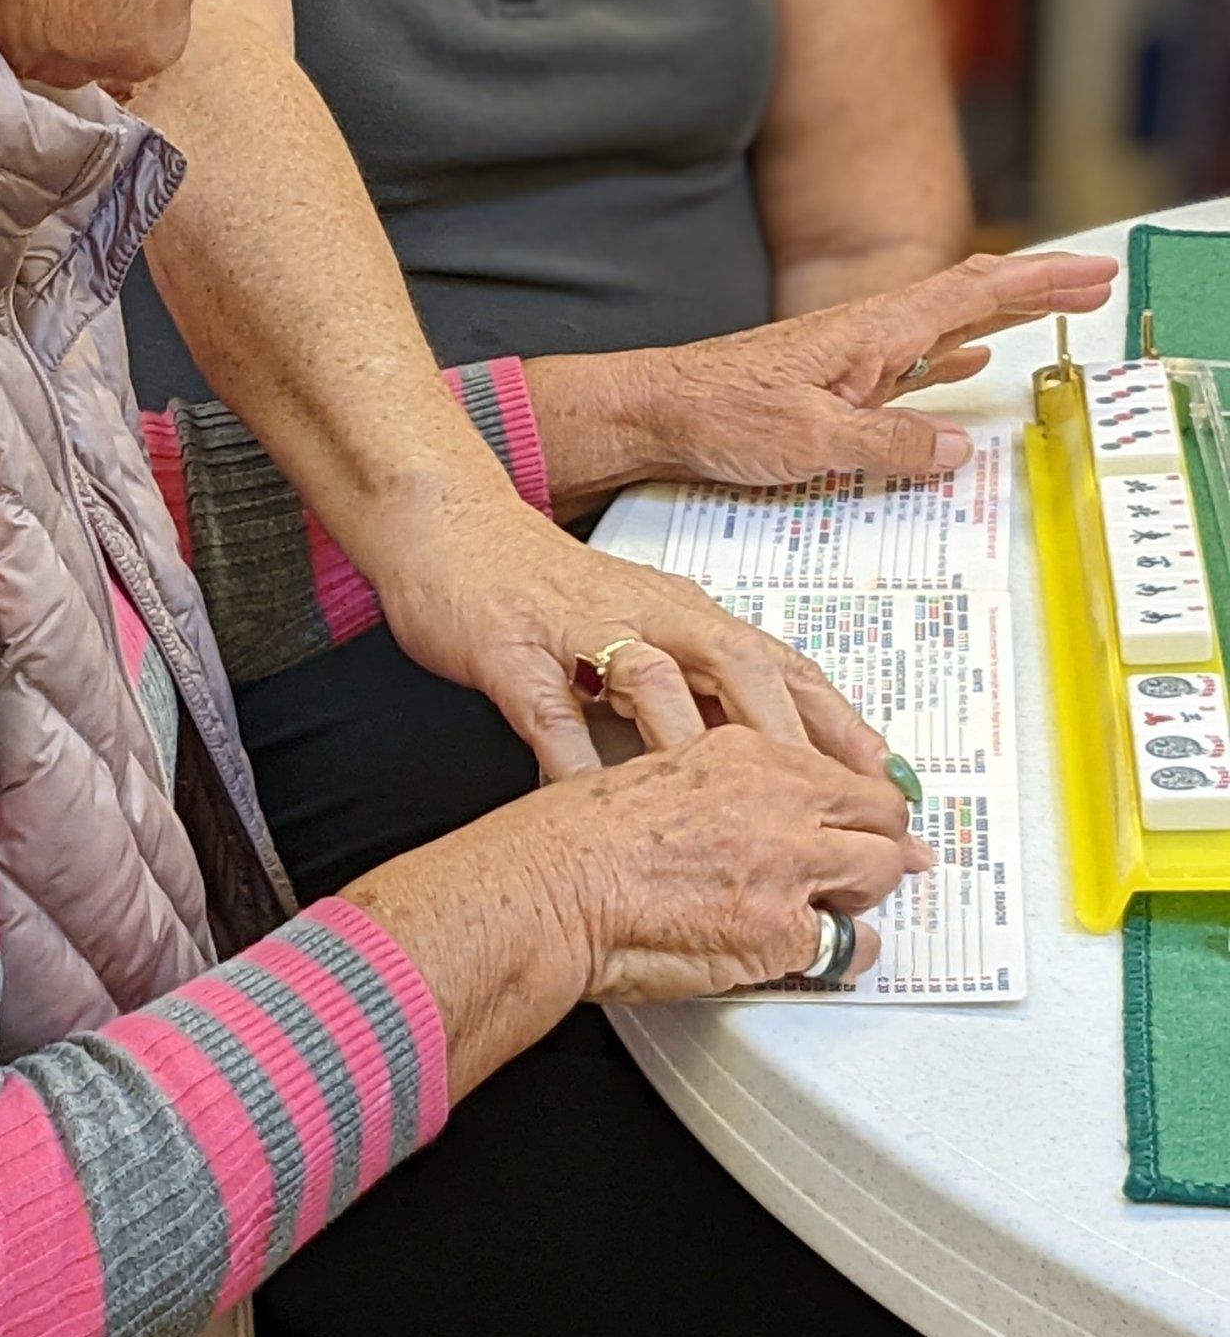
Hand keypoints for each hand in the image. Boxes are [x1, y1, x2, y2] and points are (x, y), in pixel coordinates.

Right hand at [369, 470, 889, 782]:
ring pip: (654, 681)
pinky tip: (590, 806)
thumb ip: (696, 684)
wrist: (447, 524)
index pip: (783, 665)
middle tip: (831, 805)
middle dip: (793, 738)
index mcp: (688, 612)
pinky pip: (549, 711)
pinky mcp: (514, 648)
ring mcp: (581, 629)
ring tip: (731, 812)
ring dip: (697, 743)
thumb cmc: (546, 587)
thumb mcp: (641, 626)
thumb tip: (766, 758)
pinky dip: (572, 760)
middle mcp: (649, 614)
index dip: (840, 722)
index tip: (889, 781)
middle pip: (739, 667)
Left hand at [552, 247, 1115, 500]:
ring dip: (1001, 318)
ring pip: (944, 328)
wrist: (652, 412)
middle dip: (1036, 290)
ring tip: (1050, 313)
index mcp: (872, 332)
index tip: (1094, 271)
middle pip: (970, 299)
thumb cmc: (719, 415)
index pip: (974, 291)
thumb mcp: (811, 437)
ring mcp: (853, 358)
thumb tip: (958, 447)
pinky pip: (911, 365)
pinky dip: (950, 358)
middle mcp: (868, 335)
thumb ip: (889, 440)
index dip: (1040, 281)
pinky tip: (967, 363)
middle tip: (1096, 283)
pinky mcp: (833, 385)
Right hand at [553, 724, 926, 1001]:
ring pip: (880, 871)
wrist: (548, 889)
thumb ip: (716, 788)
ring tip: (838, 913)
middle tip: (866, 871)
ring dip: (864, 897)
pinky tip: (818, 959)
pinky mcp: (779, 928)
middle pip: (881, 813)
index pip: (839, 767)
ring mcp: (786, 862)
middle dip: (880, 845)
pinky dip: (841, 958)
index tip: (867, 818)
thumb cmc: (572, 841)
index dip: (861, 802)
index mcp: (743, 750)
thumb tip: (743, 817)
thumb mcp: (656, 775)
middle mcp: (776, 797)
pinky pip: (850, 946)